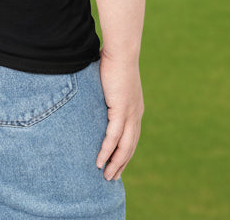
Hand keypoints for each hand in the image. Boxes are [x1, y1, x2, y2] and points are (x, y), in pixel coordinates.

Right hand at [95, 49, 143, 180]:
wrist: (121, 51)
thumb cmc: (113, 59)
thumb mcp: (110, 79)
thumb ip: (105, 89)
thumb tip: (94, 88)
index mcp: (135, 108)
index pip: (132, 136)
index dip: (125, 152)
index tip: (118, 164)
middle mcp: (135, 114)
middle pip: (130, 146)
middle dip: (121, 164)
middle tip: (112, 178)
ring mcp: (130, 113)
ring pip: (124, 146)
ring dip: (115, 163)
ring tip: (106, 176)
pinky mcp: (120, 110)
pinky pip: (113, 137)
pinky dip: (107, 151)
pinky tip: (100, 161)